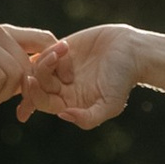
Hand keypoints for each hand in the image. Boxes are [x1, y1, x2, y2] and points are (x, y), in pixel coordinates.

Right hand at [0, 23, 56, 120]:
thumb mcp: (9, 81)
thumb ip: (31, 71)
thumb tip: (62, 60)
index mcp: (8, 33)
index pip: (45, 38)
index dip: (57, 60)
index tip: (64, 81)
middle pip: (30, 63)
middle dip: (20, 88)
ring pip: (16, 72)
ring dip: (2, 91)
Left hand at [20, 23, 141, 131]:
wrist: (133, 52)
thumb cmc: (123, 81)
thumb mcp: (110, 105)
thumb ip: (88, 118)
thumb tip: (63, 115)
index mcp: (69, 103)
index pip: (42, 102)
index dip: (33, 94)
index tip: (31, 80)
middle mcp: (62, 87)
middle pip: (36, 84)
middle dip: (38, 72)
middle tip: (53, 58)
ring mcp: (61, 68)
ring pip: (38, 66)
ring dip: (46, 57)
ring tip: (64, 48)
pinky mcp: (63, 50)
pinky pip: (46, 50)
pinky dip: (50, 47)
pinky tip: (66, 45)